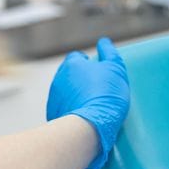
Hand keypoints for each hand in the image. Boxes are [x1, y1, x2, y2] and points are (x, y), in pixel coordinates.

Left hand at [46, 37, 129, 168]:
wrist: (89, 126)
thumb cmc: (105, 95)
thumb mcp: (115, 69)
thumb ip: (109, 52)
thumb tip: (104, 42)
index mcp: (72, 64)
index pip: (77, 57)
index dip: (88, 63)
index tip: (98, 72)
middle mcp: (59, 78)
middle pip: (70, 74)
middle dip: (80, 78)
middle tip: (97, 88)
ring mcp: (54, 97)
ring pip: (65, 91)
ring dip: (76, 94)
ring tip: (92, 104)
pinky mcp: (53, 114)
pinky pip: (63, 107)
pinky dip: (72, 108)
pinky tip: (85, 115)